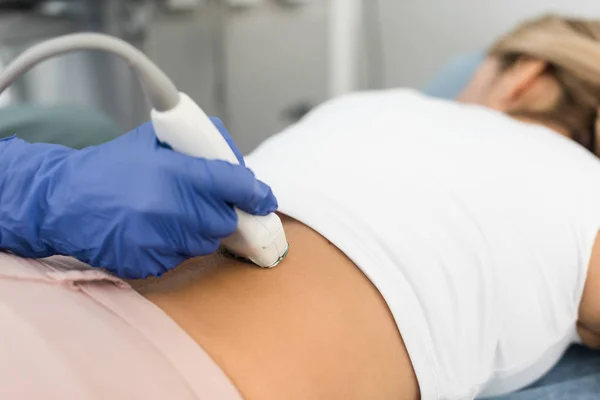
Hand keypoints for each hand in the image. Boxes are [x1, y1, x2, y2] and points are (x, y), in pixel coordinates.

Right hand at [0, 119, 276, 277]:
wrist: (61, 201)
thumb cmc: (109, 169)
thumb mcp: (151, 141)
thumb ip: (195, 147)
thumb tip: (237, 164)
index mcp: (173, 172)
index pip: (232, 183)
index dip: (254, 192)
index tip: (265, 198)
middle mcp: (167, 208)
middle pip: (223, 220)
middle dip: (219, 212)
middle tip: (201, 204)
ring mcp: (156, 240)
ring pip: (205, 243)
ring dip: (197, 231)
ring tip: (169, 215)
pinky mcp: (145, 263)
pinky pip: (179, 260)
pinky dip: (174, 249)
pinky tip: (152, 232)